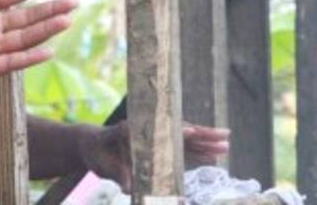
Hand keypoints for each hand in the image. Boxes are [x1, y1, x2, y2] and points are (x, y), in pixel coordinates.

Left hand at [74, 121, 230, 191]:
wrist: (90, 145)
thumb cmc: (95, 151)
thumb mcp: (103, 163)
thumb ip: (118, 174)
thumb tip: (130, 188)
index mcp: (134, 128)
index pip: (159, 128)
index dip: (176, 130)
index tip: (192, 130)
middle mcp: (148, 129)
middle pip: (178, 130)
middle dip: (202, 134)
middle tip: (225, 135)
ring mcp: (154, 136)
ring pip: (183, 138)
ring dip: (205, 142)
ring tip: (226, 144)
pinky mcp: (157, 146)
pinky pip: (180, 148)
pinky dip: (197, 151)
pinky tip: (213, 156)